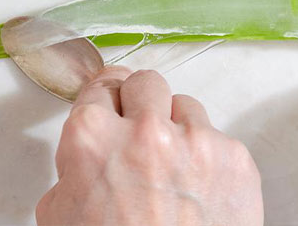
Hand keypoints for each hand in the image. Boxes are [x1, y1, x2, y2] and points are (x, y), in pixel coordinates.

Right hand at [37, 68, 262, 225]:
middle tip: (141, 135)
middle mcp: (147, 130)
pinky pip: (219, 140)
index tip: (115, 103)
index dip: (108, 101)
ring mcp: (196, 141)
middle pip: (147, 84)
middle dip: (142, 105)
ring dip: (178, 131)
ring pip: (187, 107)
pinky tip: (198, 193)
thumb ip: (74, 169)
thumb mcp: (63, 215)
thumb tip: (85, 156)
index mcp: (94, 139)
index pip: (102, 86)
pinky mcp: (234, 158)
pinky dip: (209, 161)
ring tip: (173, 174)